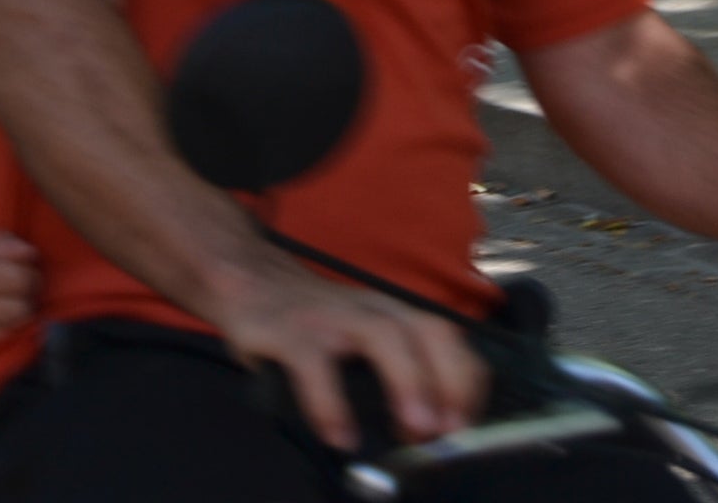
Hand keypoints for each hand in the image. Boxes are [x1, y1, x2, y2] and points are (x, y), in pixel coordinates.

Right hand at [209, 255, 486, 449]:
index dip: (465, 380)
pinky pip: (313, 365)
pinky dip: (330, 404)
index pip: (447, 337)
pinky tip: (340, 436)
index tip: (467, 424)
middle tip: (450, 430)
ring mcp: (330, 317)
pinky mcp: (288, 331)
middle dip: (448, 380)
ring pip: (380, 336)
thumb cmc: (315, 320)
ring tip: (415, 429)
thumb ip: (392, 370)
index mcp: (393, 312)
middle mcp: (370, 309)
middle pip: (426, 331)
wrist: (250, 280)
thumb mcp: (361, 334)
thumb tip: (426, 433)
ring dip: (406, 382)